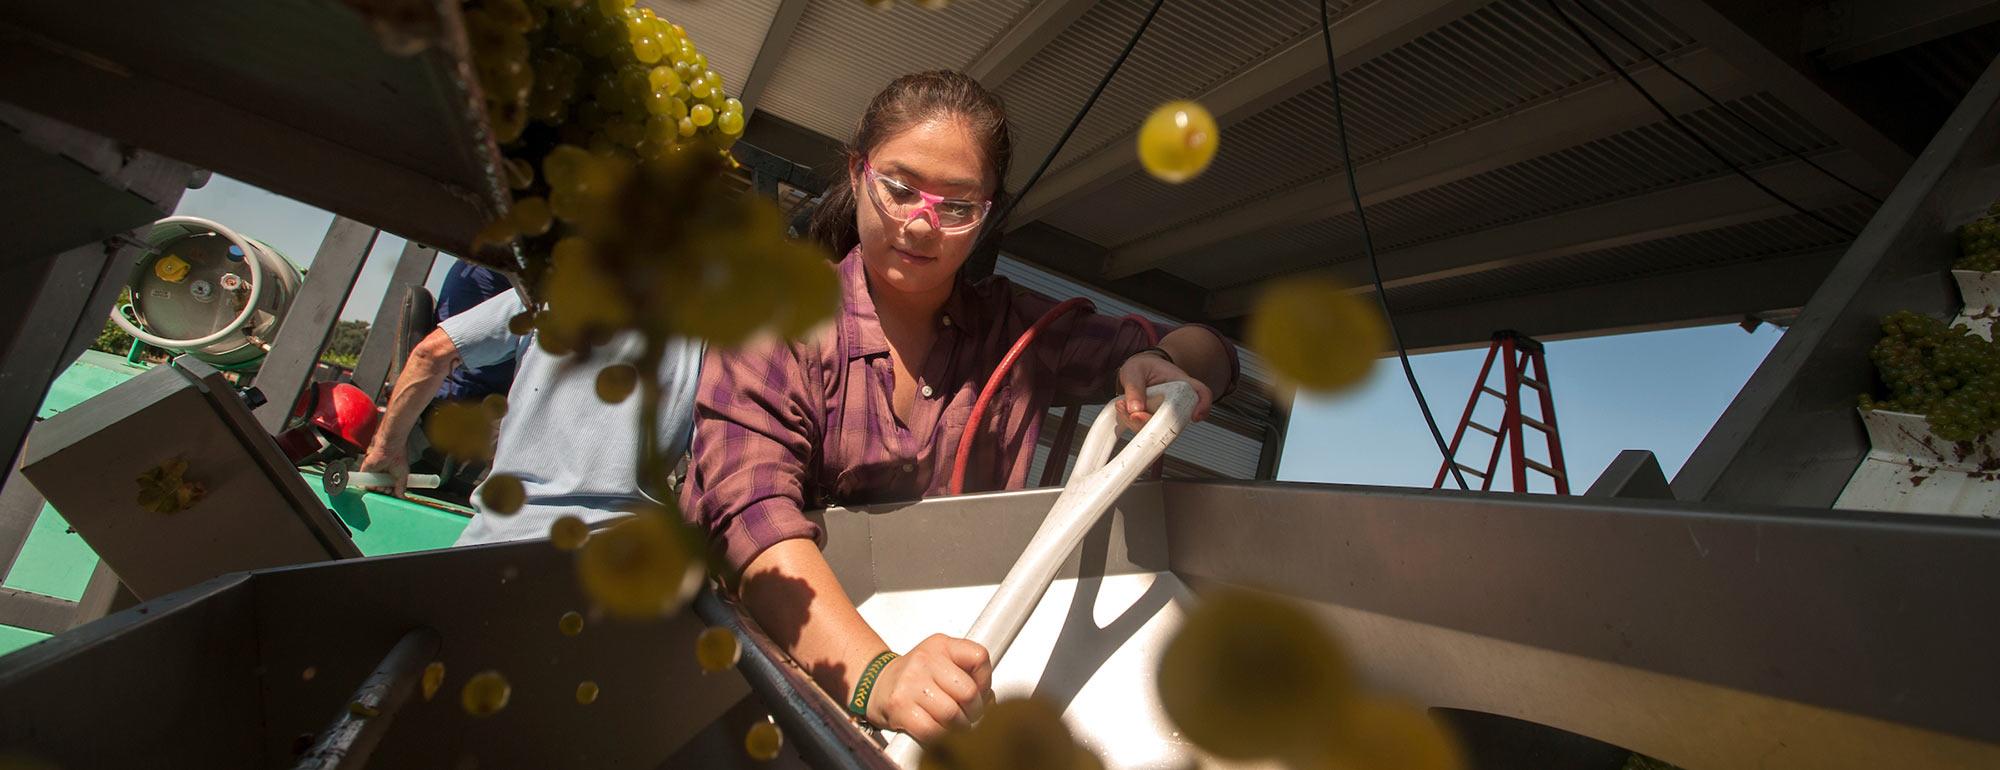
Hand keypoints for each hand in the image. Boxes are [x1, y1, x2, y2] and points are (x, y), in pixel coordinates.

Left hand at [356, 444, 409, 496]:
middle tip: (388, 490)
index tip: (393, 494)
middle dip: (385, 491)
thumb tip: (402, 497)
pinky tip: (375, 486)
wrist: (390, 450)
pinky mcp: (366, 471)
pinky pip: (364, 482)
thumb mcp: (403, 476)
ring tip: (383, 486)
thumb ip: (401, 488)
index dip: (390, 492)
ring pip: (372, 488)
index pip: (389, 488)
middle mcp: (381, 475)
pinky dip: (368, 486)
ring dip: (378, 489)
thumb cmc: (398, 458)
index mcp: (390, 475)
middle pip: (380, 489)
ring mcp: (373, 473)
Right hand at [867, 634, 993, 744]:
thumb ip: (968, 674)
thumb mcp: (942, 662)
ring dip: (959, 727)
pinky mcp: (900, 708)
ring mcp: (910, 683)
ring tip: (953, 725)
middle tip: (968, 715)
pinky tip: (938, 732)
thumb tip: (989, 701)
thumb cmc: (915, 676)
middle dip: (974, 711)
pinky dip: (940, 737)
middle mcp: (925, 660)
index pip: (979, 657)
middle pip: (969, 692)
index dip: (985, 681)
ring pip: (952, 715)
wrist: (877, 684)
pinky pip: (932, 731)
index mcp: (941, 645)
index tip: (979, 691)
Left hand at [1117, 351, 1212, 432]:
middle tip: (1135, 414)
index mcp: (1181, 383)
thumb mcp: (1134, 371)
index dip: (1203, 406)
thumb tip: (1135, 409)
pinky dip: (1132, 423)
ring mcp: (1168, 415)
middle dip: (1154, 423)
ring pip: (1160, 429)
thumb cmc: (1142, 368)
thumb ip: (1134, 388)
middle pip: (1177, 420)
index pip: (1201, 393)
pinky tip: (1123, 409)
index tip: (1195, 416)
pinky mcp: (1156, 423)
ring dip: (1138, 423)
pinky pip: (1147, 430)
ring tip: (1123, 405)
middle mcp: (1178, 402)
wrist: (1138, 372)